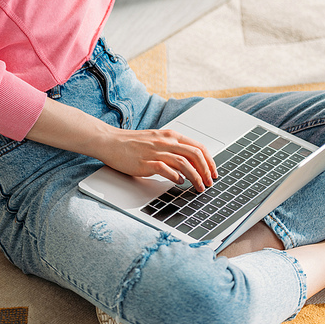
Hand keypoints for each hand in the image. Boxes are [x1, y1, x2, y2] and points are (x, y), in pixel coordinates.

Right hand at [100, 127, 217, 191]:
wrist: (111, 141)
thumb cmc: (132, 143)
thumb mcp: (157, 140)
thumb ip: (172, 148)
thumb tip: (189, 163)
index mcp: (170, 136)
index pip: (198, 146)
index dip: (209, 161)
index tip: (213, 172)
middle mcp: (166, 142)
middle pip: (195, 154)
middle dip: (206, 171)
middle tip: (210, 183)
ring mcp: (156, 151)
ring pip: (184, 163)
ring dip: (196, 177)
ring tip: (199, 187)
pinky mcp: (146, 162)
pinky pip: (166, 169)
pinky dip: (176, 177)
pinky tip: (180, 182)